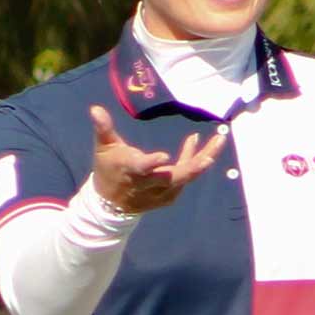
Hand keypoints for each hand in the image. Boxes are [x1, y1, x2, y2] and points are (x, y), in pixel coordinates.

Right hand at [88, 104, 225, 214]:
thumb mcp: (103, 149)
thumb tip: (95, 108)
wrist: (110, 206)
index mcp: (132, 171)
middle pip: (175, 176)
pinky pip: (185, 177)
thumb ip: (103, 128)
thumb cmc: (108, 170)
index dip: (152, 163)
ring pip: (186, 176)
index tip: (164, 156)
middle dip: (195, 163)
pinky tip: (202, 146)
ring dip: (203, 158)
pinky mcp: (169, 196)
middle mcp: (149, 184)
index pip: (142, 168)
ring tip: (219, 139)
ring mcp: (161, 193)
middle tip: (214, 149)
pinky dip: (194, 161)